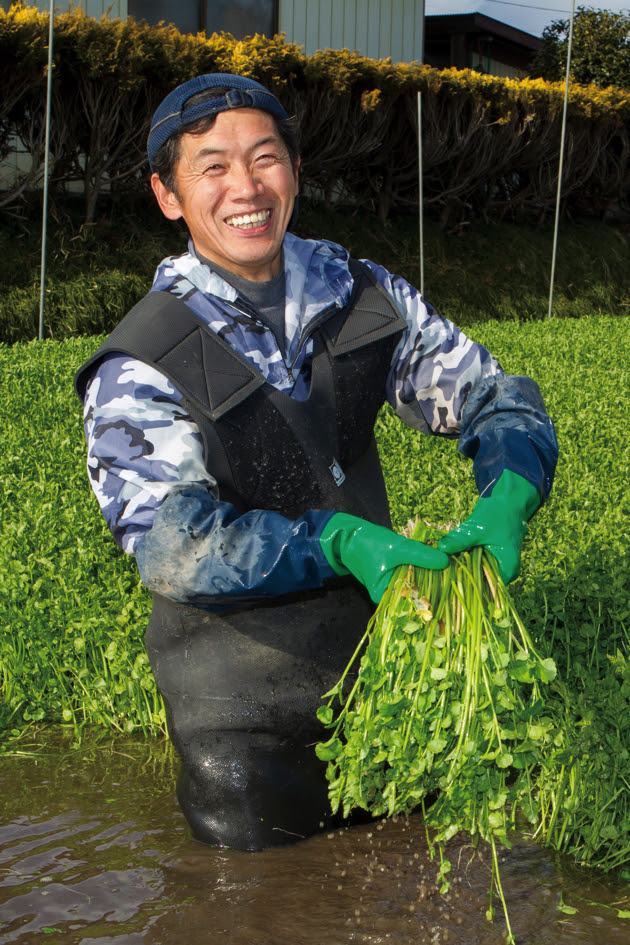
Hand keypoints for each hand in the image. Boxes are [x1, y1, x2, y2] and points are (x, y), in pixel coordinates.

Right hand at [320, 512, 448, 603]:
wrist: (350, 537)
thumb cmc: (369, 544)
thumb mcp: (398, 548)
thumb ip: (421, 555)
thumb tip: (446, 562)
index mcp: (386, 597)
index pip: (414, 606)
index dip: (434, 607)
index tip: (453, 606)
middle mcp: (390, 597)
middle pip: (417, 599)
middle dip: (437, 595)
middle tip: (459, 593)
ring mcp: (393, 587)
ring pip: (417, 588)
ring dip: (433, 584)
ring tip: (455, 582)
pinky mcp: (396, 577)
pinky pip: (414, 580)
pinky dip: (425, 575)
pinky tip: (441, 571)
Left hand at [437, 470, 539, 582]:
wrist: (507, 502)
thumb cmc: (498, 514)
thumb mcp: (478, 528)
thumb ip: (460, 540)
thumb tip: (441, 549)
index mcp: (507, 570)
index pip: (485, 590)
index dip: (465, 587)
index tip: (445, 582)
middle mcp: (503, 573)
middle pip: (478, 584)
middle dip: (459, 578)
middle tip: (438, 574)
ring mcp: (495, 566)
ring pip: (474, 574)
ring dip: (459, 569)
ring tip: (440, 567)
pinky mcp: (487, 559)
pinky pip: (472, 565)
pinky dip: (461, 561)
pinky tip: (447, 559)